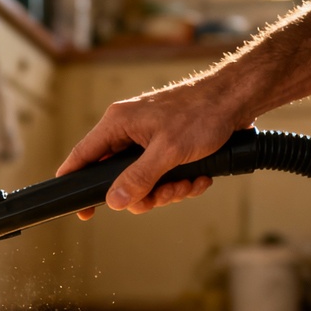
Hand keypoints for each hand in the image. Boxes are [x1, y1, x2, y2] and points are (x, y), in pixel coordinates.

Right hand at [56, 81, 248, 219]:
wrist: (235, 99)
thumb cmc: (201, 114)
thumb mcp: (168, 151)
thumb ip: (138, 177)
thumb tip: (115, 201)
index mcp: (117, 123)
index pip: (83, 156)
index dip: (75, 183)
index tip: (81, 211)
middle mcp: (127, 130)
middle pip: (118, 177)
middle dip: (145, 193)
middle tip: (165, 195)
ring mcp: (146, 138)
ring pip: (143, 180)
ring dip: (167, 190)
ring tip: (190, 183)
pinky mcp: (165, 145)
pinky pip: (161, 174)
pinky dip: (180, 181)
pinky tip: (199, 177)